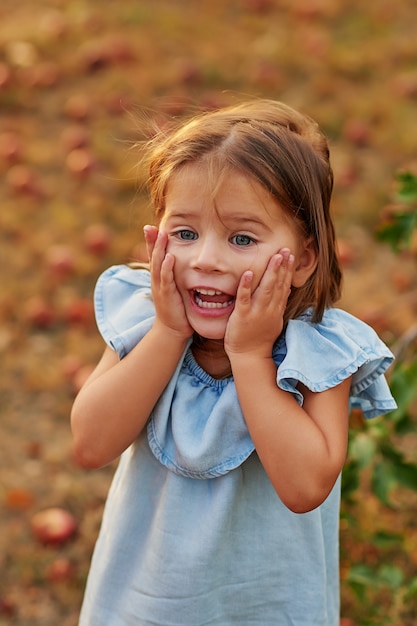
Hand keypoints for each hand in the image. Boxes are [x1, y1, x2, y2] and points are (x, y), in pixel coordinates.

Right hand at [144, 225, 193, 339]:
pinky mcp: (166, 296)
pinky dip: (167, 268)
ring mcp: (160, 287)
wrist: (173, 329)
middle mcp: (157, 280)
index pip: (154, 256)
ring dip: (159, 249)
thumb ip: (176, 276)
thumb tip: (181, 262)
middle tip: (151, 227)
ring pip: (157, 265)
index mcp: (159, 277)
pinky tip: (169, 257)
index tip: (150, 227)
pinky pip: (166, 279)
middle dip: (152, 241)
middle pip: (152, 256)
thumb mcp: (175, 288)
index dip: (151, 242)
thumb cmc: (177, 308)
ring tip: (162, 235)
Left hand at [224, 249, 293, 358]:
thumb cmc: (259, 338)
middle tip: (285, 250)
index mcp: (276, 309)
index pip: (285, 286)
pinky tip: (248, 273)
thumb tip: (287, 288)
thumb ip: (279, 303)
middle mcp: (269, 309)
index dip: (288, 270)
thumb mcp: (274, 320)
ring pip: (266, 289)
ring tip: (275, 257)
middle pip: (278, 285)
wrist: (250, 357)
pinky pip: (244, 299)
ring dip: (271, 272)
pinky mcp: (242, 316)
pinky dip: (246, 286)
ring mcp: (256, 312)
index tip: (291, 255)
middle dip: (282, 267)